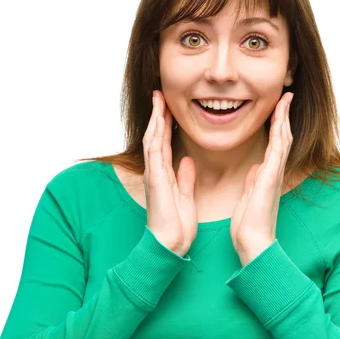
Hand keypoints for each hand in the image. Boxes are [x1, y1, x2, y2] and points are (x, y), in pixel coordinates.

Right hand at [143, 90, 197, 255]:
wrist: (169, 243)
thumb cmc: (176, 224)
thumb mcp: (185, 195)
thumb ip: (185, 177)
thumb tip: (187, 161)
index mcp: (164, 175)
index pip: (164, 143)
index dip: (166, 125)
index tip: (170, 107)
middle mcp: (156, 171)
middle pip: (155, 136)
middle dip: (157, 115)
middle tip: (159, 95)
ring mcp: (154, 174)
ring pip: (152, 140)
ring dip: (155, 119)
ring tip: (158, 100)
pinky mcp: (156, 179)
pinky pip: (155, 152)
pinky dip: (156, 135)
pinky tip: (158, 121)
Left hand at [230, 92, 293, 264]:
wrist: (253, 242)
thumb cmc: (249, 225)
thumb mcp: (248, 197)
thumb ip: (253, 182)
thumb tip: (255, 169)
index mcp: (267, 176)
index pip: (273, 145)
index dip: (276, 126)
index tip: (276, 110)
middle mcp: (274, 172)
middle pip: (282, 137)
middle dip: (283, 116)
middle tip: (286, 96)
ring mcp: (274, 174)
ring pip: (283, 139)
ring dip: (284, 118)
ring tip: (285, 99)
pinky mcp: (271, 177)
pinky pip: (277, 149)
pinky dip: (280, 131)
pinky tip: (281, 117)